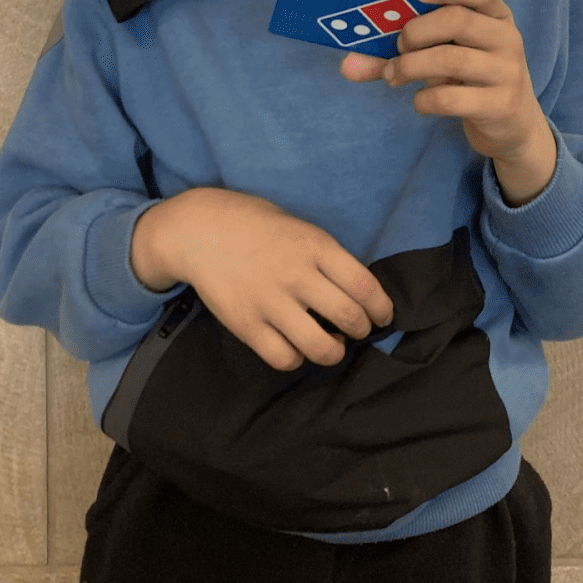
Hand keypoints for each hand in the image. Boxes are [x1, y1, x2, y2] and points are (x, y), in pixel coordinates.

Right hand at [131, 187, 394, 371]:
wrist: (199, 230)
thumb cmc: (255, 223)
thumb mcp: (298, 226)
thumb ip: (325, 256)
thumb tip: (355, 291)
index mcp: (315, 245)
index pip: (365, 286)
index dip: (381, 308)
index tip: (382, 316)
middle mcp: (297, 275)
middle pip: (350, 318)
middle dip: (362, 330)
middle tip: (357, 329)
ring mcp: (271, 302)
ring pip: (321, 347)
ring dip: (334, 351)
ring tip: (331, 344)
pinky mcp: (247, 325)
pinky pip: (285, 358)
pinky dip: (297, 358)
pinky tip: (296, 346)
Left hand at [340, 0, 556, 204]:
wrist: (512, 124)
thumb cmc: (471, 78)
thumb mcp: (444, 56)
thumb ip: (399, 53)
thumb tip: (347, 64)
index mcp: (496, 15)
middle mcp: (507, 38)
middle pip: (458, 20)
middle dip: (416, 31)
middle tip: (398, 45)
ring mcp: (508, 72)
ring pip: (451, 59)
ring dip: (410, 66)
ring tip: (394, 75)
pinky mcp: (500, 105)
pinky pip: (451, 98)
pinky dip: (424, 99)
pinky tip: (419, 101)